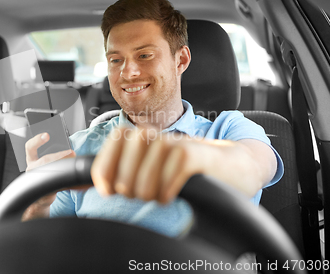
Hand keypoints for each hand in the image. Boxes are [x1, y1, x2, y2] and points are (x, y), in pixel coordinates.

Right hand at [22, 132, 75, 220]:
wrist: (41, 198)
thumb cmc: (46, 176)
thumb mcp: (45, 163)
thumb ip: (53, 155)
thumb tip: (69, 150)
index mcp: (31, 160)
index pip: (30, 147)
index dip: (37, 140)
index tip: (47, 135)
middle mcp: (32, 169)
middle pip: (44, 160)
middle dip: (59, 156)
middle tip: (71, 152)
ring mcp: (38, 181)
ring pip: (51, 172)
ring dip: (64, 166)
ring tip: (74, 160)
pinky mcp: (46, 192)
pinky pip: (58, 184)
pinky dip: (68, 180)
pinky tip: (76, 177)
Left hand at [91, 127, 275, 203]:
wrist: (232, 164)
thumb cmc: (185, 169)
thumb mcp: (152, 166)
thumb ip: (124, 170)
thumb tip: (96, 186)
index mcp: (138, 135)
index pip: (108, 151)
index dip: (104, 172)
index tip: (108, 191)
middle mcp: (152, 134)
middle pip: (123, 173)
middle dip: (130, 191)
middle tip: (145, 194)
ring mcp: (171, 143)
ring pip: (142, 181)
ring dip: (150, 195)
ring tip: (160, 195)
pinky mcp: (190, 155)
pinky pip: (166, 184)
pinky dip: (167, 195)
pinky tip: (174, 194)